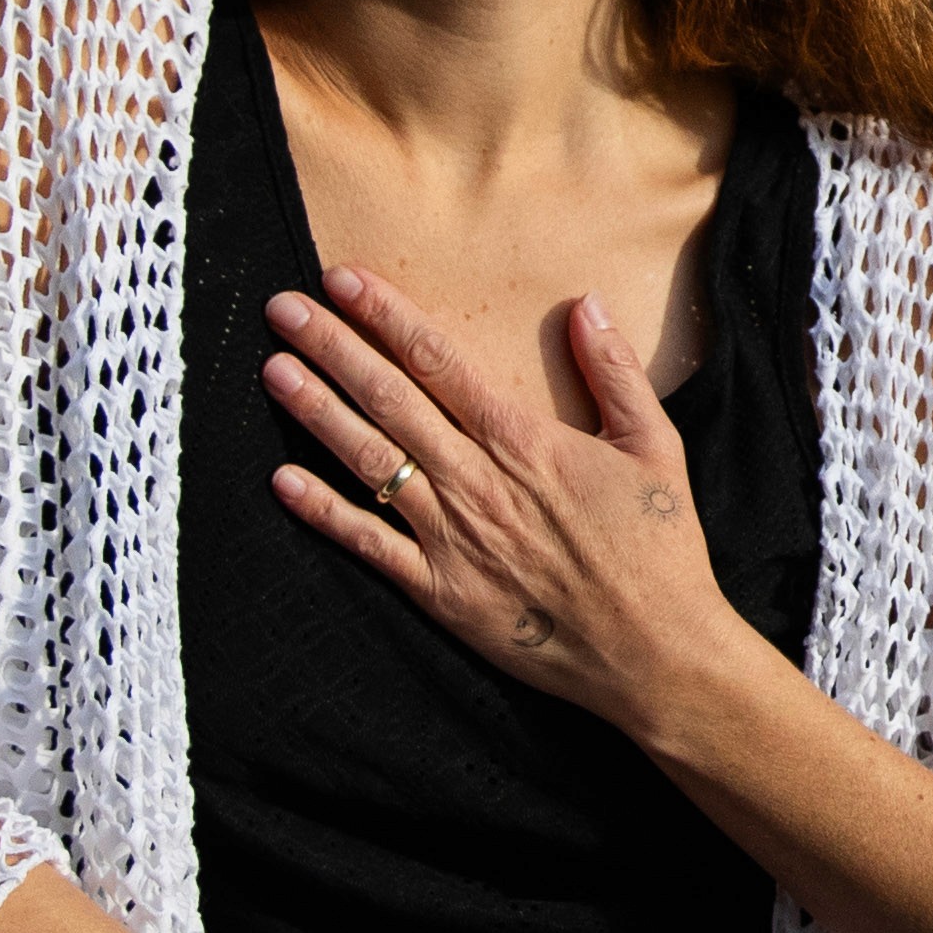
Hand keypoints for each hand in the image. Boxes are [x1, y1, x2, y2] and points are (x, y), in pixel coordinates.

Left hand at [263, 271, 734, 725]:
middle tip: (284, 307)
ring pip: (370, 460)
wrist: (653, 652)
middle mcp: (475, 481)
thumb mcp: (655, 447)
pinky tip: (283, 481)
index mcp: (523, 440)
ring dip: (317, 412)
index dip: (386, 315)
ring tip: (273, 370)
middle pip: (389, 398)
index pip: (438, 361)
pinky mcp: (439, 591)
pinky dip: (323, 513)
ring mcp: (451, 537)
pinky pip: (369, 545)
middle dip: (332, 346)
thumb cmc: (658, 550)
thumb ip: (616, 372)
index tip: (343, 280)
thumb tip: (585, 304)